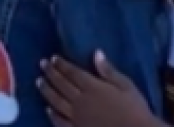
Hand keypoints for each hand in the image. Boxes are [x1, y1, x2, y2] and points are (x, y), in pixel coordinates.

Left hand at [39, 52, 163, 126]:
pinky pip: (61, 122)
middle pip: (62, 85)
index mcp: (92, 87)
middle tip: (42, 64)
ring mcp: (77, 117)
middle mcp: (81, 101)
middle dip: (51, 73)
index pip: (72, 73)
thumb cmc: (134, 108)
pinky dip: (53, 115)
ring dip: (47, 91)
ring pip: (57, 101)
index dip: (62, 65)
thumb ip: (108, 70)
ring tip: (39, 82)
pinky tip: (48, 109)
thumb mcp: (125, 85)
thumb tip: (96, 52)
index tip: (53, 58)